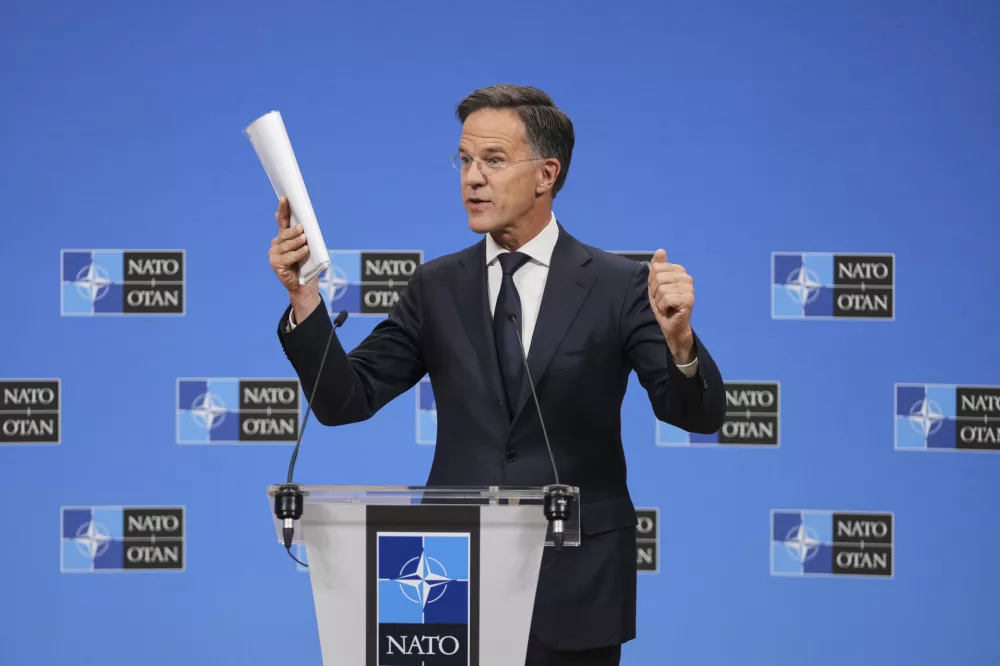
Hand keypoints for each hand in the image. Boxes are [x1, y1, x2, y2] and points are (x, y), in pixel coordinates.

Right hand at [269, 196, 319, 316]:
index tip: (285, 198)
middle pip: (285, 233)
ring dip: (297, 242)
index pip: (282, 221)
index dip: (283, 210)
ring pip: (287, 245)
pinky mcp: (276, 264)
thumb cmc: (306, 265)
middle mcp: (277, 244)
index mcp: (283, 238)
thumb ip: (303, 236)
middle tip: (302, 228)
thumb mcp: (307, 247)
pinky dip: (298, 253)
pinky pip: (288, 256)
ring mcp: (274, 254)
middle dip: (293, 230)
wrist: (304, 284)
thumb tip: (305, 225)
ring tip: (304, 240)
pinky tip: (304, 250)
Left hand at [647, 248, 694, 363]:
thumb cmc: (664, 305)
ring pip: (661, 289)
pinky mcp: (688, 300)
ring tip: (666, 306)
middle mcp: (687, 277)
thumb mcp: (655, 285)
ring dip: (659, 301)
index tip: (659, 292)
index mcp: (679, 271)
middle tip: (662, 301)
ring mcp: (689, 288)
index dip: (652, 282)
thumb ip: (657, 267)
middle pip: (658, 278)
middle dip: (655, 292)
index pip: (656, 268)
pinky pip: (666, 299)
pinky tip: (669, 311)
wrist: (671, 326)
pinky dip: (663, 307)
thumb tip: (661, 251)